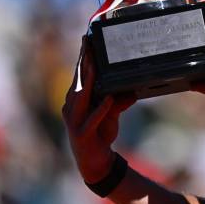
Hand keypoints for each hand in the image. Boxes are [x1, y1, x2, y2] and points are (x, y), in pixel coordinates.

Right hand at [62, 36, 135, 182]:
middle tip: (87, 45)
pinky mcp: (82, 134)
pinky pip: (92, 119)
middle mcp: (71, 107)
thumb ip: (119, 101)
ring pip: (81, 96)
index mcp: (76, 100)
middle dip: (82, 62)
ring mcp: (74, 121)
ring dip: (88, 80)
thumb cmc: (100, 134)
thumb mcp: (111, 114)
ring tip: (94, 65)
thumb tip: (132, 91)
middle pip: (78, 81)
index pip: (79, 75)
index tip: (86, 40)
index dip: (82, 57)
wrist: (94, 163)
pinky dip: (100, 109)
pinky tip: (108, 99)